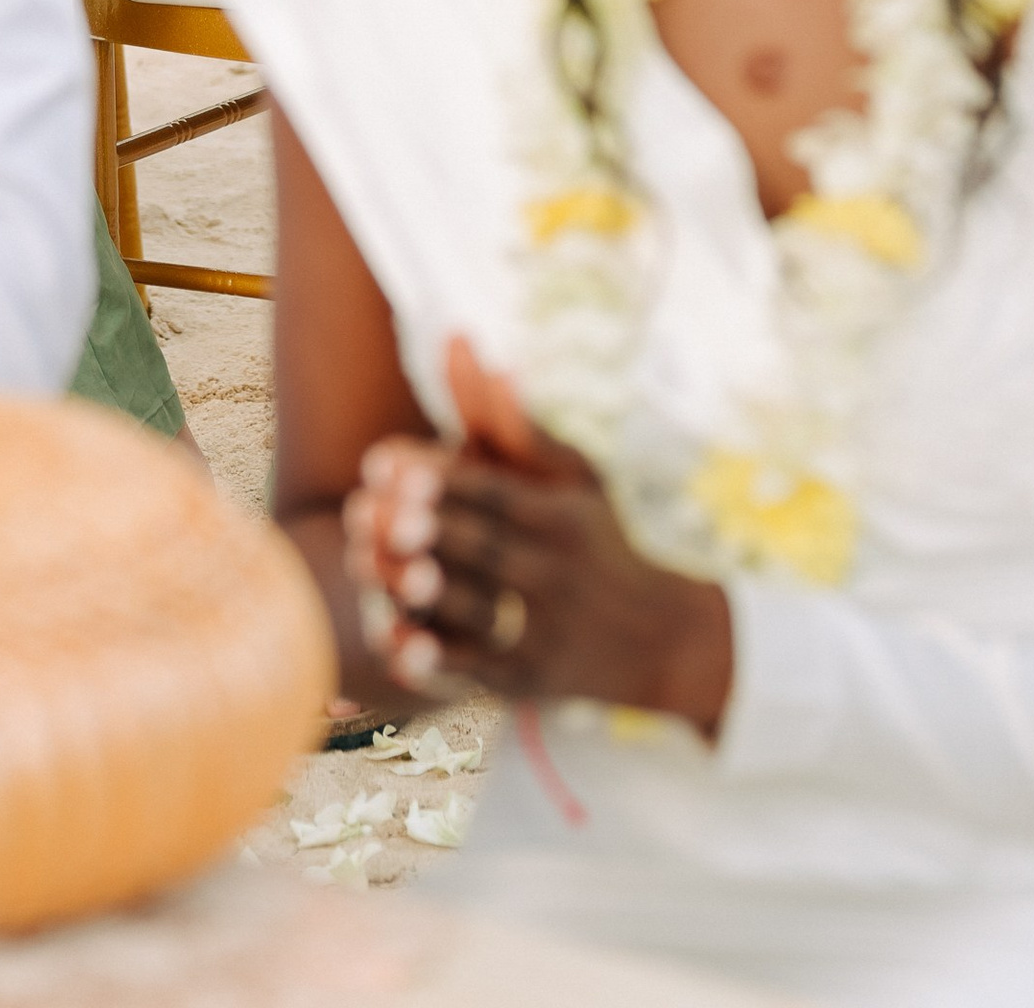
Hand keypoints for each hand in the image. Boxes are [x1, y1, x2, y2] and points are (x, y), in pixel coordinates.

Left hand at [345, 337, 730, 733]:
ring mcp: (542, 631)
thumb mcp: (574, 479)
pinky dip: (440, 665)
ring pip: (477, 612)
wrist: (658, 641)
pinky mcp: (528, 682)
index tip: (381, 461)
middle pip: (485, 548)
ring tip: (375, 571)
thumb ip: (516, 424)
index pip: (495, 493)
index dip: (441, 478)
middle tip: (376, 511)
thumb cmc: (600, 541)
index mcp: (559, 518)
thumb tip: (484, 352)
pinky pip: (479, 673)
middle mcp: (553, 573)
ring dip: (425, 594)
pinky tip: (398, 652)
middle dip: (431, 530)